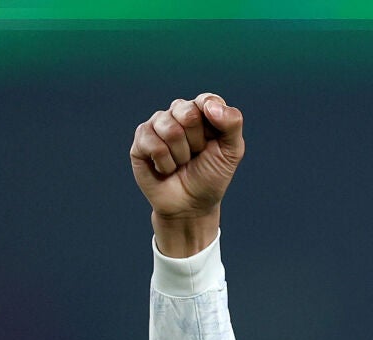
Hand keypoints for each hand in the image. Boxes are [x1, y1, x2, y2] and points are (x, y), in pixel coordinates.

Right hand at [130, 93, 243, 255]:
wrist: (190, 205)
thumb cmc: (211, 176)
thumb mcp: (232, 151)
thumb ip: (232, 123)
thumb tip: (210, 105)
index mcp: (202, 112)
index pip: (206, 100)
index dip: (212, 123)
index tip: (214, 141)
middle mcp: (178, 113)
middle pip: (187, 112)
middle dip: (197, 141)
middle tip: (197, 154)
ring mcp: (157, 124)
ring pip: (169, 128)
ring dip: (181, 154)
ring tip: (182, 163)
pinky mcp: (140, 140)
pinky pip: (153, 143)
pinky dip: (165, 162)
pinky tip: (166, 168)